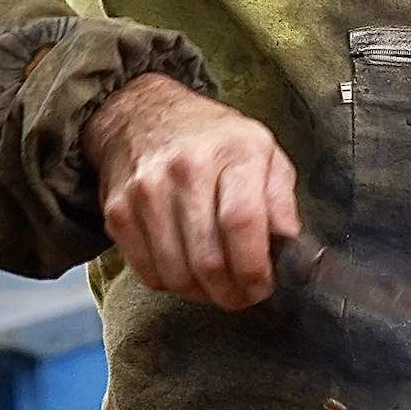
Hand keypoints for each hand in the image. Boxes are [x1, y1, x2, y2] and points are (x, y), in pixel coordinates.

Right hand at [82, 72, 300, 310]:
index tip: (263, 285)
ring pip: (177, 275)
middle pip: (208, 260)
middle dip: (232, 293)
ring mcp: (147, 191)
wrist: (143, 115)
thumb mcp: (264, 152)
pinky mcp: (118, 211)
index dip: (255, 269)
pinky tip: (185, 267)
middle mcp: (186, 168)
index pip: (242, 222)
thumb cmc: (212, 140)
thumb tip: (292, 255)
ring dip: (201, 293)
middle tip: (243, 294)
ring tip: (215, 282)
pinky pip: (148, 273)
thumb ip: (282, 204)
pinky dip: (171, 284)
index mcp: (233, 152)